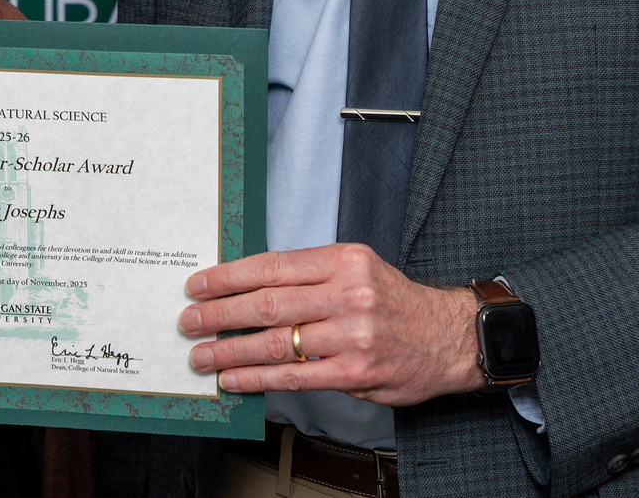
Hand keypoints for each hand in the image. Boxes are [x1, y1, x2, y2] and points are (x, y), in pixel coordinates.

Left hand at [176, 245, 483, 406]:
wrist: (449, 337)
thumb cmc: (394, 302)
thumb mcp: (358, 269)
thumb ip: (310, 275)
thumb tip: (249, 286)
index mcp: (344, 259)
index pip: (273, 265)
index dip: (229, 277)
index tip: (198, 285)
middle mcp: (348, 293)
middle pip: (268, 303)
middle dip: (220, 314)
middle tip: (189, 321)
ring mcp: (352, 334)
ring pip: (276, 342)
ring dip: (231, 351)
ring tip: (202, 356)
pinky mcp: (355, 370)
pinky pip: (295, 376)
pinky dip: (258, 379)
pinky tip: (235, 379)